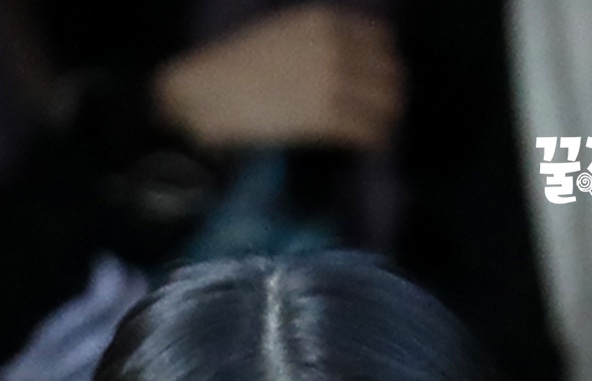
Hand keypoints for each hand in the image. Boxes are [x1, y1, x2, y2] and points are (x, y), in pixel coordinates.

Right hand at [151, 6, 401, 150]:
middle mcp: (334, 45)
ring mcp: (332, 79)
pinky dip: (371, 141)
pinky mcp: (325, 116)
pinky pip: (365, 129)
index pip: (379, 40)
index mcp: (323, 21)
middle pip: (387, 71)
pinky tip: (367, 147)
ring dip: (385, 120)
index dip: (382, 64)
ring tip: (378, 134)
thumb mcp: (278, 38)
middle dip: (389, 94)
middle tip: (383, 113)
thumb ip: (312, 45)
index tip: (376, 82)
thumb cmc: (229, 74)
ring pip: (383, 102)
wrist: (202, 97)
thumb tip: (336, 68)